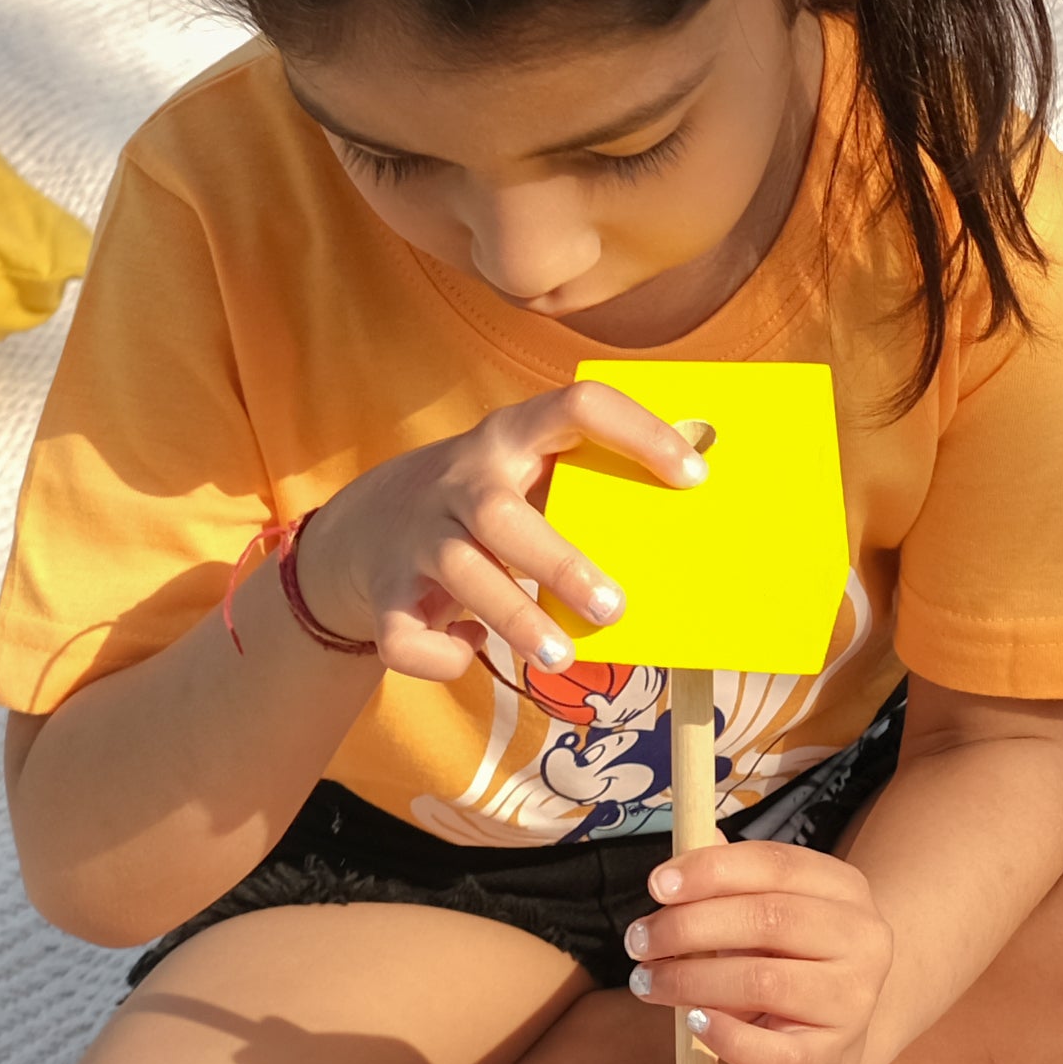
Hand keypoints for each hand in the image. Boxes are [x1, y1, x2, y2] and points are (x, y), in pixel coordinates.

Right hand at [292, 380, 705, 683]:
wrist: (369, 524)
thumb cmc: (488, 504)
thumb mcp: (529, 474)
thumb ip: (589, 488)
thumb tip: (692, 528)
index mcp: (513, 437)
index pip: (579, 407)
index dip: (638, 434)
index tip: (694, 477)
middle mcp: (462, 480)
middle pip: (502, 514)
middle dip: (560, 564)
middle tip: (616, 608)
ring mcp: (420, 535)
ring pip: (460, 572)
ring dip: (515, 617)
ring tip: (561, 656)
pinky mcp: (388, 590)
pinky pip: (406, 633)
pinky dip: (440, 655)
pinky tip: (471, 651)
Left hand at [623, 841, 893, 1063]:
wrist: (832, 1045)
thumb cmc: (788, 968)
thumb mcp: (767, 918)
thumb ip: (729, 885)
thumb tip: (680, 860)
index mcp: (845, 890)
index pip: (776, 864)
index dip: (711, 870)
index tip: (657, 885)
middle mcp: (862, 940)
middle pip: (768, 918)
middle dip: (689, 927)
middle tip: (638, 941)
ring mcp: (852, 1002)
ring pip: (763, 981)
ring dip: (690, 980)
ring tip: (648, 983)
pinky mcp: (830, 1058)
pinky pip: (768, 1047)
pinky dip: (721, 1034)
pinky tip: (692, 1021)